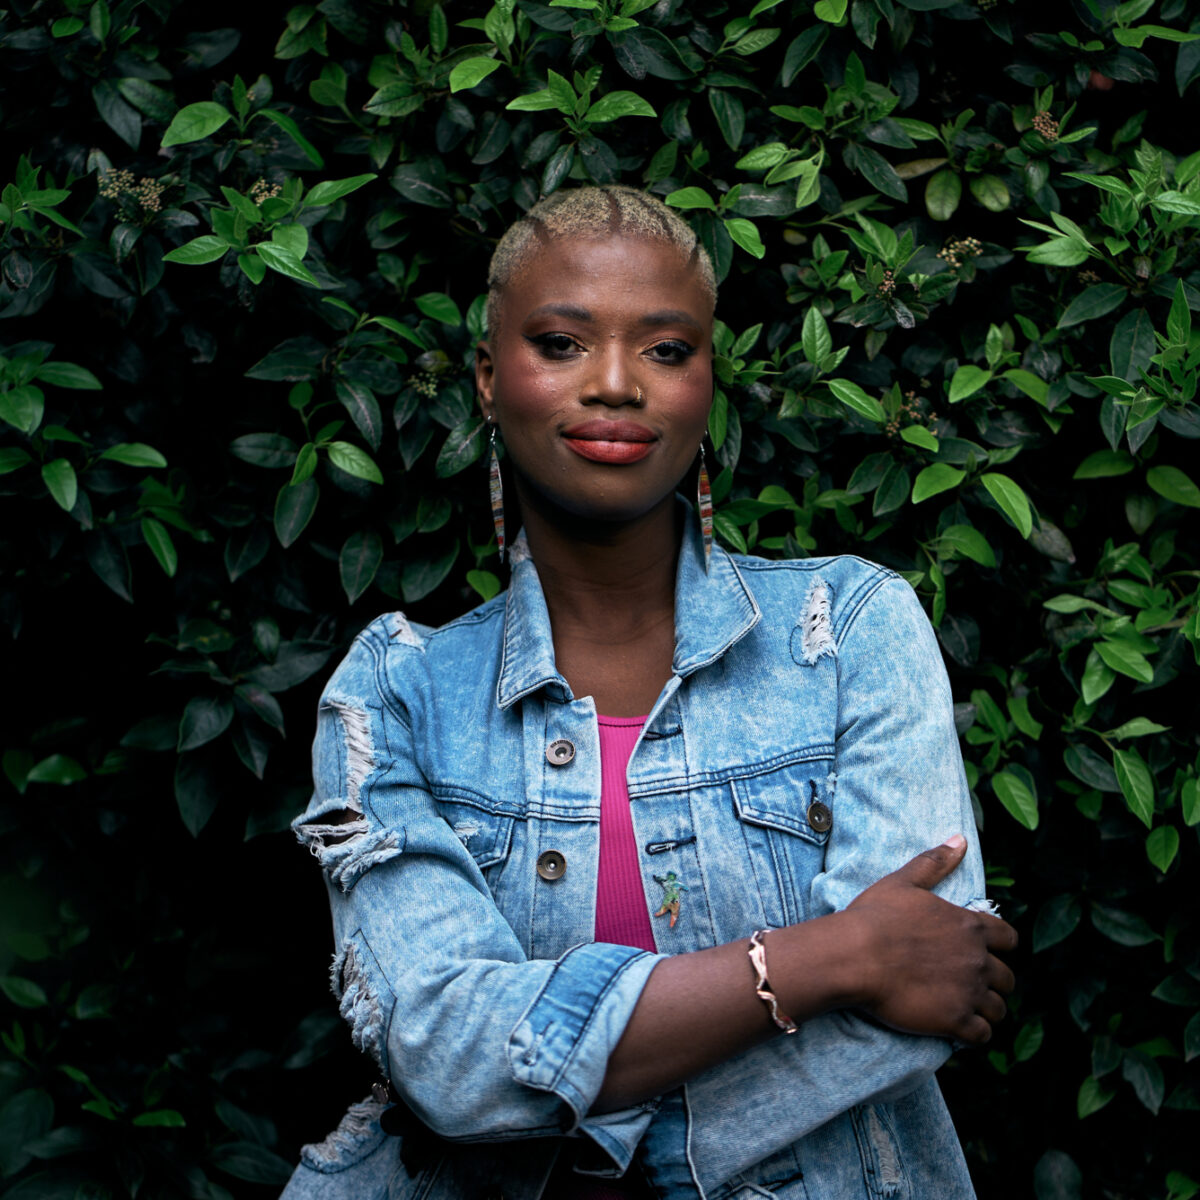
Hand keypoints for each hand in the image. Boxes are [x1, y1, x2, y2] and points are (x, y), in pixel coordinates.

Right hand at [842, 835, 1016, 1044]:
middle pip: (1006, 978)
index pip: (1008, 939)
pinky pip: (982, 1036)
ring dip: (986, 1010)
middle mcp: (978, 959)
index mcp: (970, 926)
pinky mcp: (955, 1020)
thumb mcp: (904, 882)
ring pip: (997, 1009)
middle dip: (993, 982)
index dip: (999, 947)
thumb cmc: (875, 916)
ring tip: (966, 1010)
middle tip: (969, 984)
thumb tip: (960, 838)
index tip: (983, 952)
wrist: (854, 956)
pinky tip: (957, 1030)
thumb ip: (936, 862)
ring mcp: (969, 992)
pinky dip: (974, 1035)